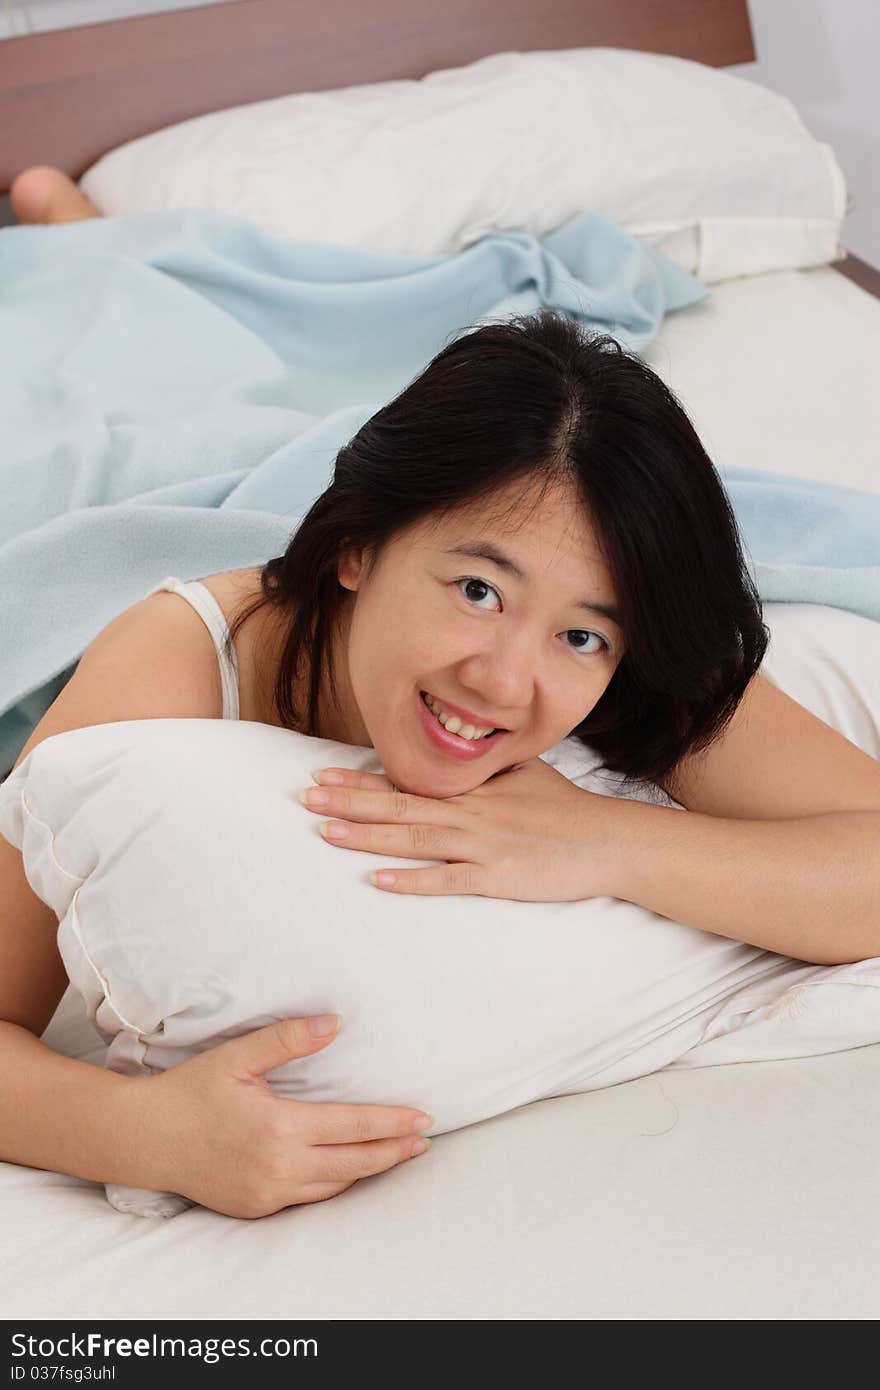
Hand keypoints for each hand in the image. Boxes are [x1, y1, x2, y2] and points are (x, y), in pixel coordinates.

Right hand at [126, 1017, 432, 1218]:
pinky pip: (309, 1198)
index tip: (423, 1118)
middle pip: (355, 1163)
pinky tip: (350, 1170)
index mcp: (279, 1128)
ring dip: (370, 1170)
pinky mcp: (257, 1208)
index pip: (354, 1127)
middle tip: (424, 1140)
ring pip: (335, 1186)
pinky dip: (337, 1184)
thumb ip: (288, 1039)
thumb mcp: (237, 1056)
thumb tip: (336, 1021)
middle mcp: (278, 1167)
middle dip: (394, 1151)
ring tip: (398, 1154)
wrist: (145, 1138)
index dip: (393, 1123)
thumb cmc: (191, 1091)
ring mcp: (268, 1193)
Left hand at [301, 757, 621, 900]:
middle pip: (400, 805)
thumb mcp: (524, 776)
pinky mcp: (497, 877)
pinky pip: (447, 879)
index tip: (324, 774)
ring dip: (367, 834)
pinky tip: (378, 879)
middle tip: (306, 795)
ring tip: (325, 830)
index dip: (363, 779)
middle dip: (349, 801)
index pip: (408, 781)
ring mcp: (483, 845)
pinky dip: (411, 879)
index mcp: (474, 789)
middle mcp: (471, 813)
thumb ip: (484, 772)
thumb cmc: (566, 809)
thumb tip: (451, 765)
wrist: (608, 841)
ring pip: (414, 837)